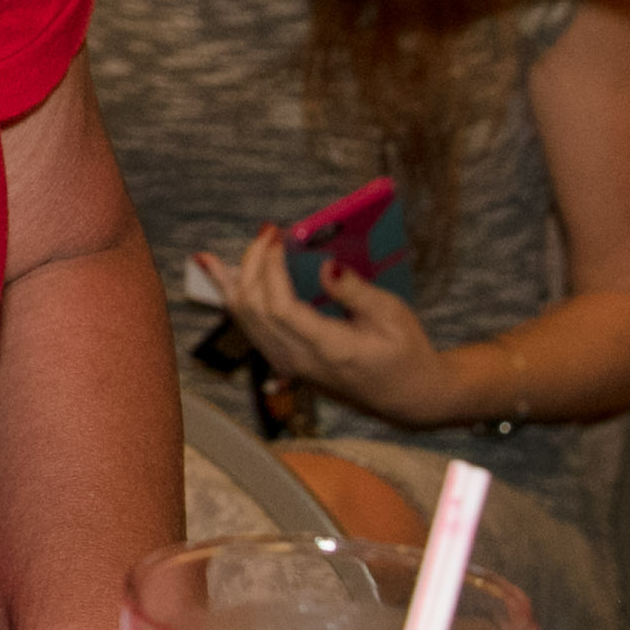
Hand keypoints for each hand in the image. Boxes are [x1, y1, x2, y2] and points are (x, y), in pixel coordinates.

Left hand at [201, 231, 452, 420]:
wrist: (406, 396)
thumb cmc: (404, 354)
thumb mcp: (392, 316)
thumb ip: (355, 291)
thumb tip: (327, 266)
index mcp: (328, 348)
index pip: (280, 308)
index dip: (270, 269)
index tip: (277, 237)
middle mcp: (300, 360)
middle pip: (254, 310)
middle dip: (252, 265)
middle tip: (266, 232)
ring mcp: (289, 365)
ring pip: (244, 321)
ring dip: (235, 282)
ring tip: (226, 253)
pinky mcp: (285, 363)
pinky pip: (250, 329)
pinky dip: (236, 300)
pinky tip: (223, 280)